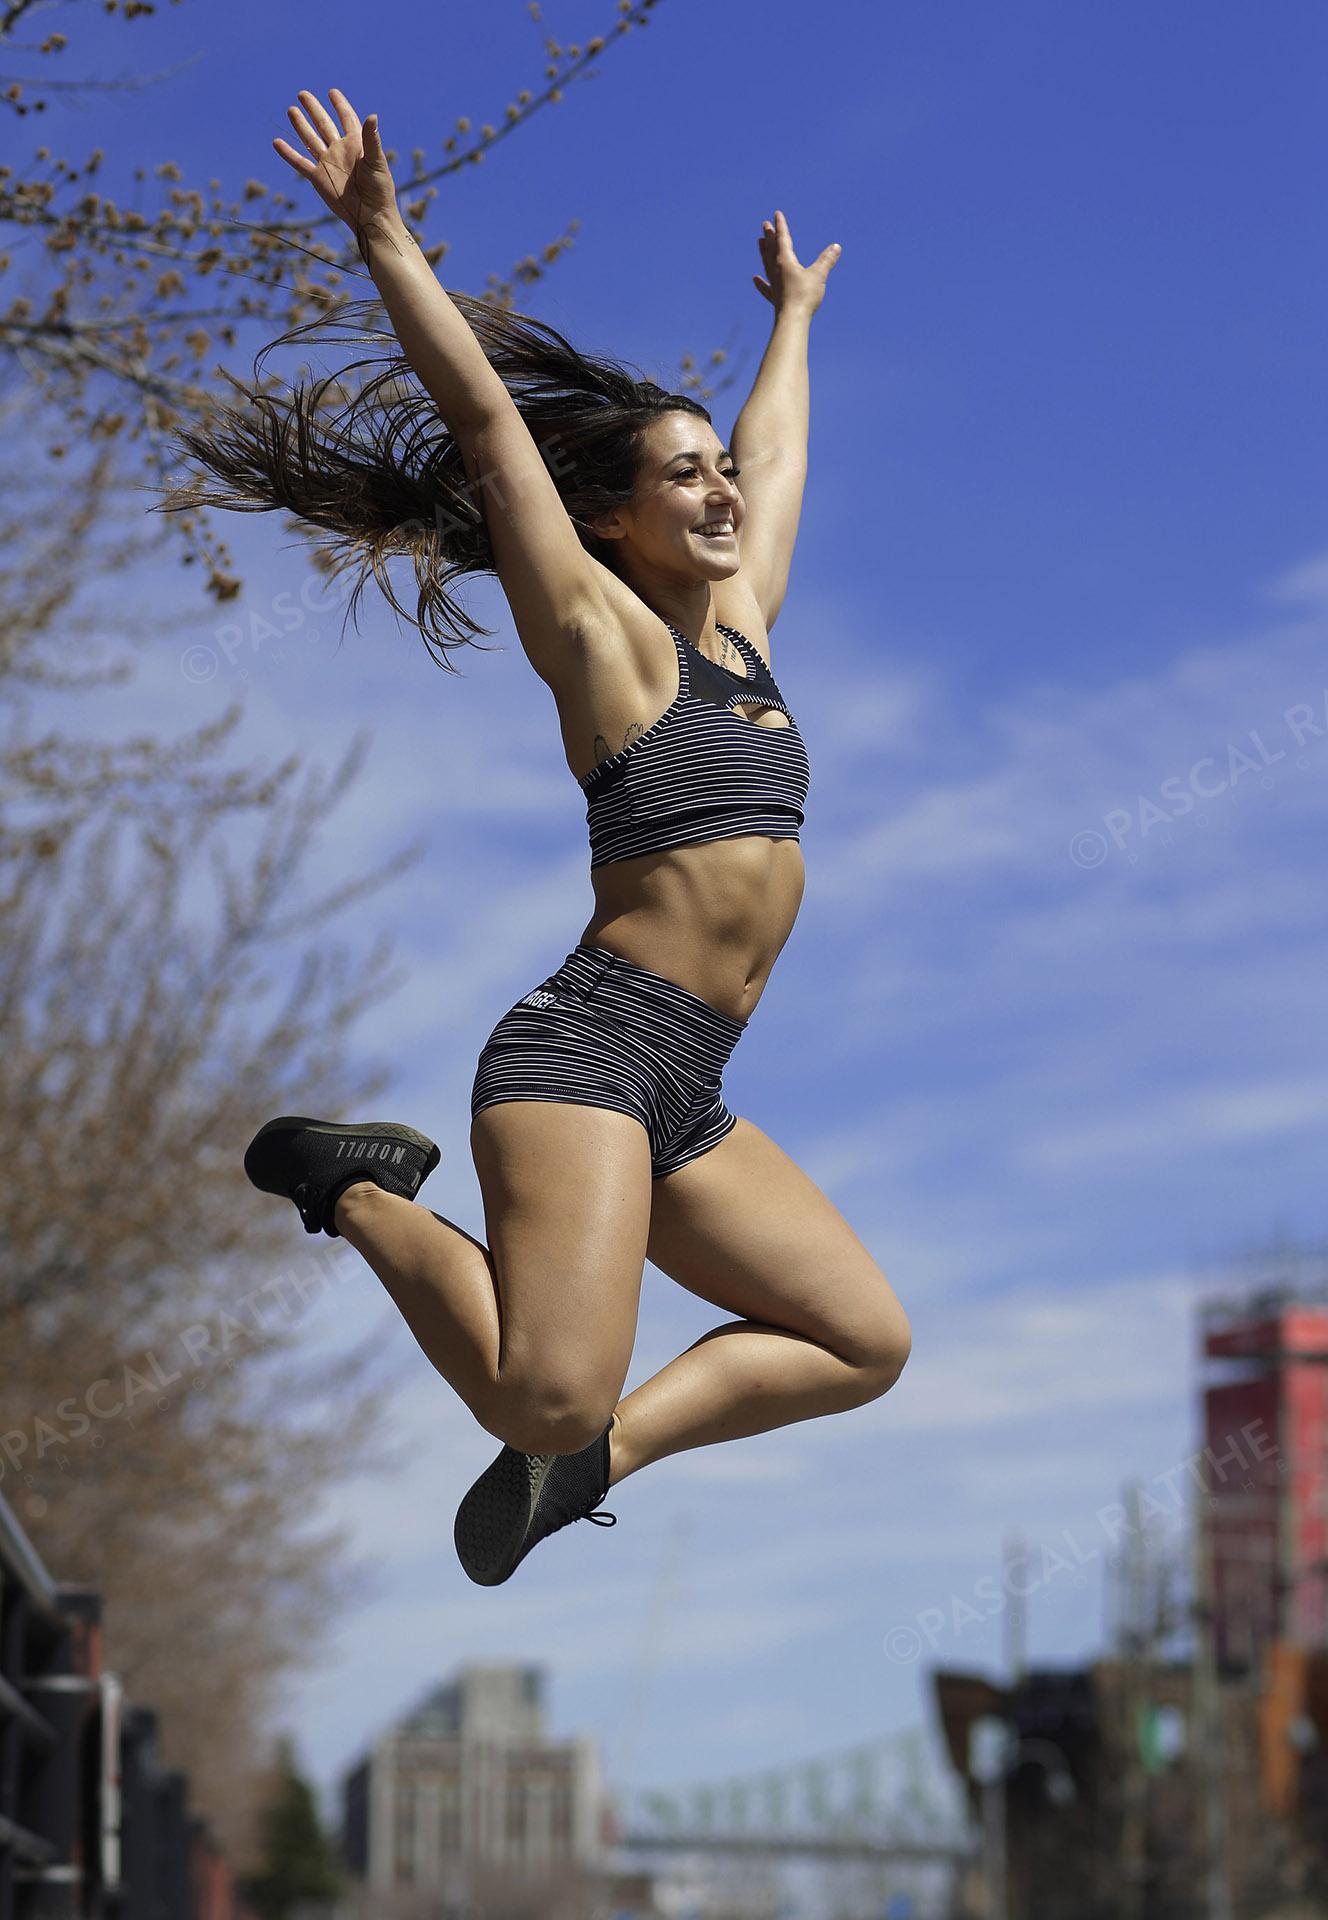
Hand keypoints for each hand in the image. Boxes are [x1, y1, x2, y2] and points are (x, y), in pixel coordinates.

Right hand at [273, 86, 400, 239]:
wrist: (370, 216)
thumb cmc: (379, 190)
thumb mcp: (376, 161)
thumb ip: (371, 139)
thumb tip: (372, 115)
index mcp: (356, 144)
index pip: (346, 118)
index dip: (339, 105)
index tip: (332, 92)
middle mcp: (340, 151)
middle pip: (324, 124)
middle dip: (314, 109)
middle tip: (303, 94)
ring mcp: (328, 164)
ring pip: (310, 139)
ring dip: (301, 125)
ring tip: (292, 110)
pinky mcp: (318, 178)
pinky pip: (300, 163)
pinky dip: (288, 153)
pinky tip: (277, 143)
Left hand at [752, 209, 841, 316]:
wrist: (793, 320)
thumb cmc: (805, 296)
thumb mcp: (819, 275)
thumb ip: (826, 261)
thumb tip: (836, 247)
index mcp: (785, 261)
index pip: (782, 238)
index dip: (781, 225)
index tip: (776, 214)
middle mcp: (776, 270)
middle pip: (771, 249)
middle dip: (769, 236)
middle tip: (765, 225)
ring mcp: (774, 284)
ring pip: (766, 263)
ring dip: (763, 252)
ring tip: (760, 242)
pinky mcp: (775, 298)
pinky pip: (766, 287)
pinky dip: (761, 282)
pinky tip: (755, 279)